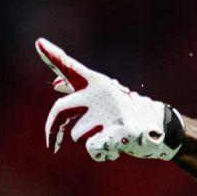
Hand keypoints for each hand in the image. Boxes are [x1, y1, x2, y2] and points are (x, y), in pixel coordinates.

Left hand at [35, 38, 183, 160]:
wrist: (157, 126)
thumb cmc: (124, 110)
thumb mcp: (101, 96)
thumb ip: (76, 89)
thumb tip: (54, 84)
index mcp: (94, 82)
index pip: (70, 67)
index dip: (53, 55)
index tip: (38, 42)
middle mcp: (100, 92)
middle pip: (60, 109)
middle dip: (52, 130)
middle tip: (52, 146)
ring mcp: (109, 112)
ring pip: (78, 135)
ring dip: (89, 141)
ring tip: (109, 135)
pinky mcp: (118, 131)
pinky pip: (93, 149)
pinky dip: (101, 153)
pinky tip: (116, 146)